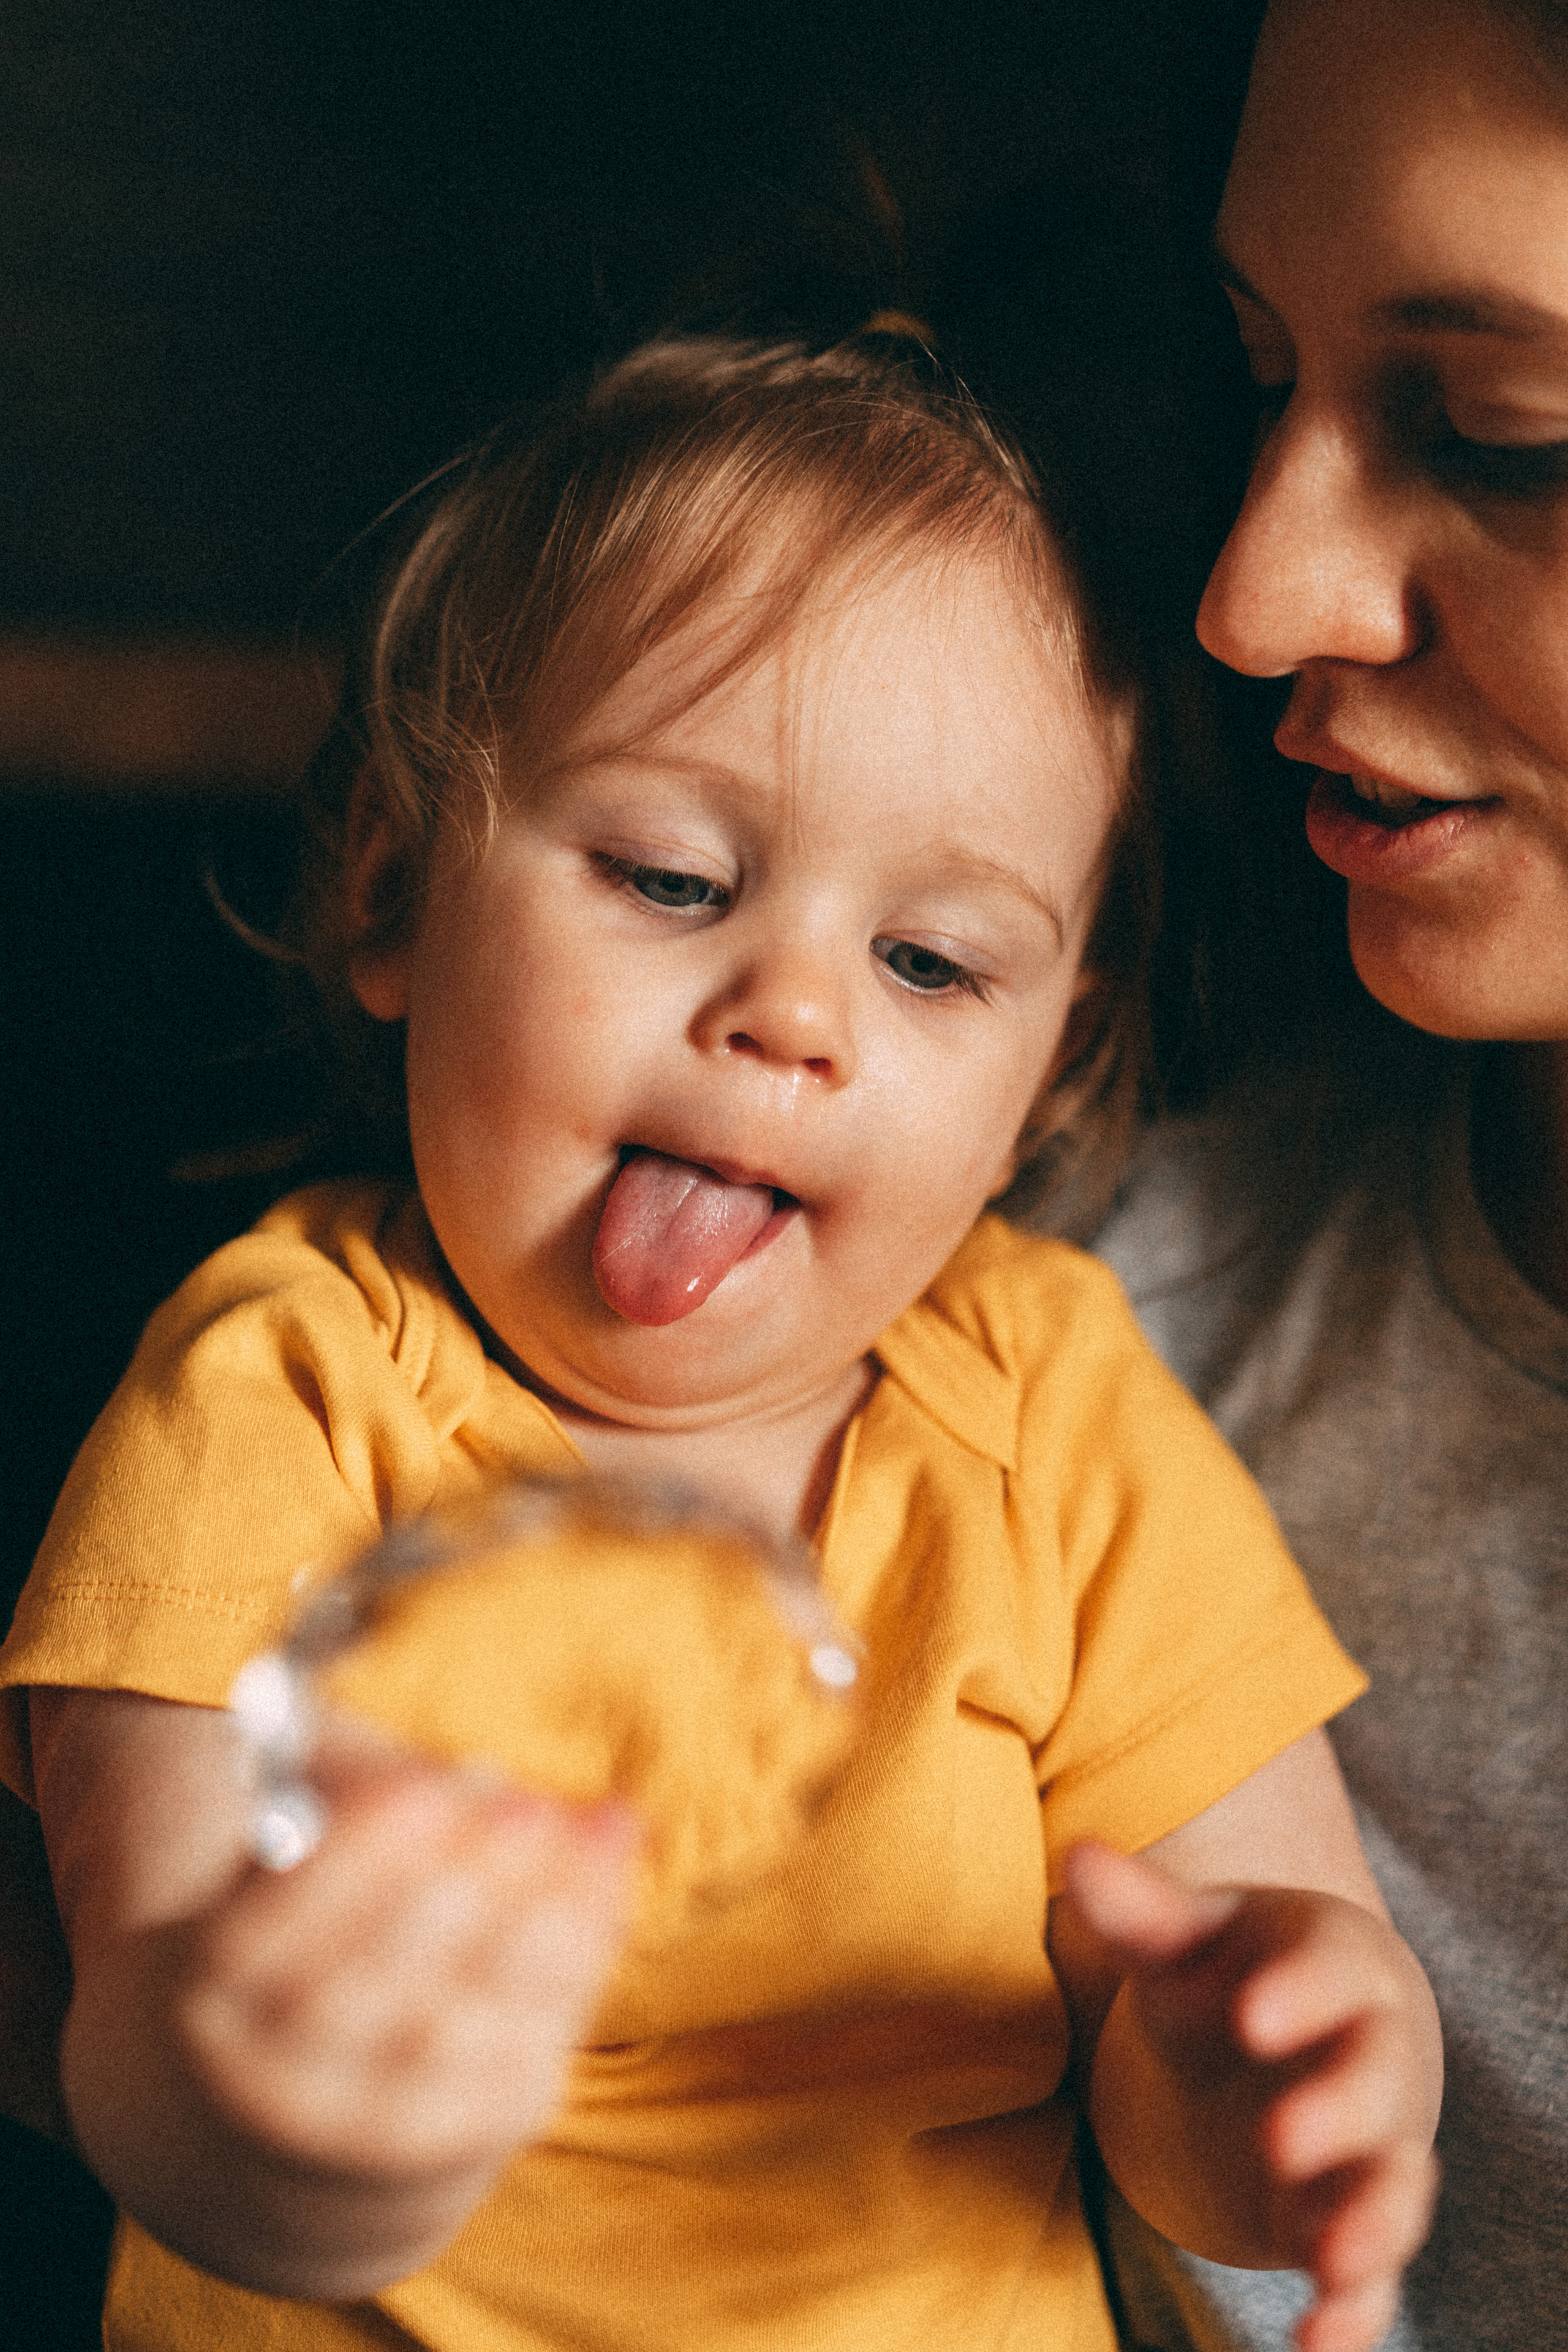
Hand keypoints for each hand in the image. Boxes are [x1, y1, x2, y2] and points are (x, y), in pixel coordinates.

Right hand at [177, 1722, 635, 2187]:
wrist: (308, 2120)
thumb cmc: (322, 1935)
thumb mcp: (309, 1863)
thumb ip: (377, 1806)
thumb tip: (489, 1781)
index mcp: (209, 1986)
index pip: (270, 1925)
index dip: (356, 1856)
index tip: (429, 1787)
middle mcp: (268, 2075)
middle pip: (375, 1979)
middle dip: (464, 1882)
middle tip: (531, 1807)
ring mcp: (355, 2128)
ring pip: (455, 2027)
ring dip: (538, 1925)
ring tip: (590, 1838)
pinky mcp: (445, 2151)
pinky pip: (513, 2065)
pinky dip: (570, 1977)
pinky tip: (600, 1901)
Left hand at [1062, 1840, 1439, 2351]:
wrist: (1288, 2031)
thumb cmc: (1235, 1971)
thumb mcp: (1188, 1936)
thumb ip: (1141, 1908)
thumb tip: (1077, 1856)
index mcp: (1336, 1962)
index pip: (1333, 1970)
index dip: (1301, 1992)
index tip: (1252, 2014)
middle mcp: (1371, 2056)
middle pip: (1376, 2083)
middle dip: (1338, 2110)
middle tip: (1280, 2137)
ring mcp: (1371, 2147)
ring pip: (1394, 2186)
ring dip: (1371, 2224)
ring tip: (1332, 2260)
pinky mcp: (1353, 2224)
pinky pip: (1375, 2276)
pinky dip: (1355, 2312)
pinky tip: (1315, 2343)